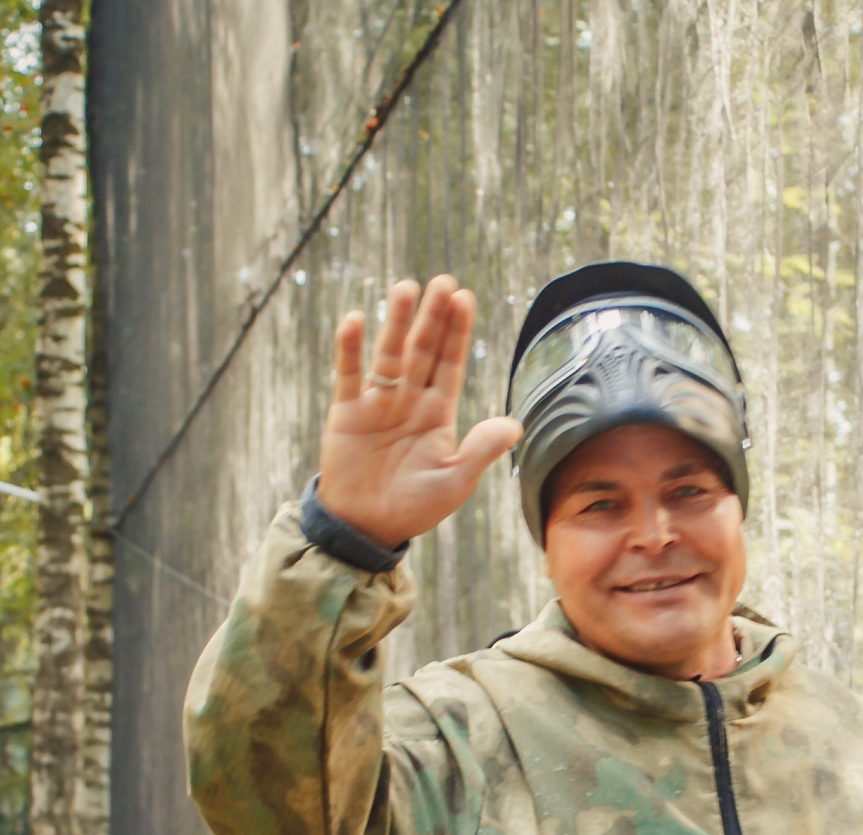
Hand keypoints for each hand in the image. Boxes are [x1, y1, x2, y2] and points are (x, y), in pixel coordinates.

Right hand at [315, 276, 521, 549]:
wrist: (368, 526)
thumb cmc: (415, 506)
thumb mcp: (454, 480)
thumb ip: (481, 451)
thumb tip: (515, 425)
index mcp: (438, 412)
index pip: (450, 363)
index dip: (457, 332)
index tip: (464, 298)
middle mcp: (409, 399)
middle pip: (423, 349)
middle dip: (433, 316)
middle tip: (443, 281)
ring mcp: (377, 402)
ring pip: (389, 353)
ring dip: (396, 322)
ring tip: (405, 288)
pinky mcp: (347, 411)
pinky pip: (348, 374)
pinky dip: (349, 348)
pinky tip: (354, 319)